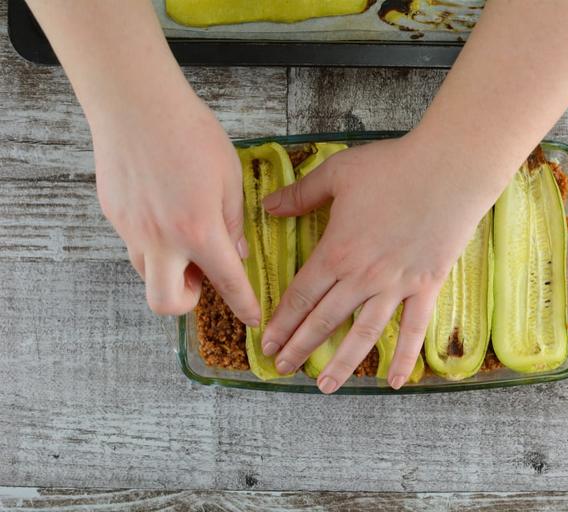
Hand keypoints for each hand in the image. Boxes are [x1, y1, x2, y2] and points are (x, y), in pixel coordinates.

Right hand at [92, 91, 260, 324]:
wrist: (136, 102)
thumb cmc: (189, 132)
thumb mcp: (229, 177)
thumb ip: (232, 222)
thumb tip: (235, 253)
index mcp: (198, 230)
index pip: (227, 282)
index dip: (243, 305)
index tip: (251, 318)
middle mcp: (161, 239)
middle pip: (166, 303)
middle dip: (187, 302)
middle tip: (202, 276)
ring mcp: (132, 230)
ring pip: (147, 274)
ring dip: (169, 269)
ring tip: (184, 237)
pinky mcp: (114, 215)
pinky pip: (135, 244)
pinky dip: (153, 242)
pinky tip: (164, 211)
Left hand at [260, 133, 500, 392]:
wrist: (449, 169)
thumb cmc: (393, 167)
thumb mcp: (338, 174)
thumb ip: (301, 195)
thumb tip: (268, 207)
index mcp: (337, 252)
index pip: (301, 295)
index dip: (283, 321)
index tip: (268, 343)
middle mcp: (362, 277)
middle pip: (325, 320)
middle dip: (300, 347)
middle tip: (283, 368)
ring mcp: (396, 286)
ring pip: (364, 334)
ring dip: (343, 363)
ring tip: (325, 388)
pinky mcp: (427, 286)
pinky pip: (414, 329)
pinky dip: (403, 357)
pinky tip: (393, 382)